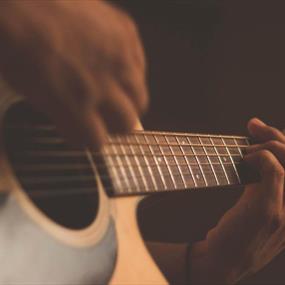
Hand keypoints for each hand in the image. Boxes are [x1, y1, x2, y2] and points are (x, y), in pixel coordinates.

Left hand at [0, 1, 146, 147]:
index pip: (97, 141)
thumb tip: (81, 126)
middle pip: (128, 124)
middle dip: (116, 126)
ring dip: (128, 103)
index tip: (90, 134)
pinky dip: (131, 74)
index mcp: (74, 103)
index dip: (92, 139)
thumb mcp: (32, 92)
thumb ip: (63, 115)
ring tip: (115, 94)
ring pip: (140, 99)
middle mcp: (103, 83)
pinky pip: (141, 67)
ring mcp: (119, 57)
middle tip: (107, 119)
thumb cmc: (17, 41)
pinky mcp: (126, 34)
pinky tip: (116, 68)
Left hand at [191, 118, 284, 283]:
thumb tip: (254, 159)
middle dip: (276, 137)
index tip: (262, 131)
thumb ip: (262, 188)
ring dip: (267, 146)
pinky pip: (274, 170)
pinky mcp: (269, 209)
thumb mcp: (256, 212)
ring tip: (246, 147)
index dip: (284, 145)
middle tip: (255, 126)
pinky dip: (259, 157)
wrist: (222, 262)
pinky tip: (243, 159)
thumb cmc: (234, 235)